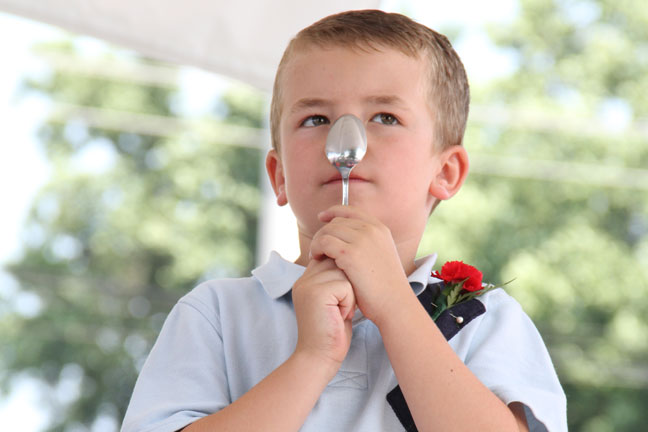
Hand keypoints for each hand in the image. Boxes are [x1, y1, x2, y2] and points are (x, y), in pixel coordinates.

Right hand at [292, 258, 354, 372]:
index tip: (340, 300)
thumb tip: (350, 265)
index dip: (342, 277)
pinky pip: (346, 286)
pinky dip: (349, 303)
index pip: (329, 260)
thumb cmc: (331, 333)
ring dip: (349, 295)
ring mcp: (308, 285)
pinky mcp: (317, 293)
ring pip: (343, 273)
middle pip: (337, 263)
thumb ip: (333, 282)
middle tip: (340, 308)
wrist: (319, 358)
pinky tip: (340, 317)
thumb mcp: (331, 302)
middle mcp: (303, 280)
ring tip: (340, 312)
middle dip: (347, 286)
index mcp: (305, 280)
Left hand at [310, 205, 411, 324]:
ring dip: (317, 242)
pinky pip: (324, 242)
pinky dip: (316, 249)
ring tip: (316, 255)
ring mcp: (362, 240)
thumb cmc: (385, 287)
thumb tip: (346, 237)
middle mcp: (372, 230)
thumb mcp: (380, 255)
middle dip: (323, 232)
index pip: (350, 210)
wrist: (394, 303)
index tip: (322, 217)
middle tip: (318, 248)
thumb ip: (367, 243)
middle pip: (336, 221)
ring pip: (327, 230)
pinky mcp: (350, 254)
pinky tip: (317, 259)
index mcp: (380, 228)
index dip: (333, 212)